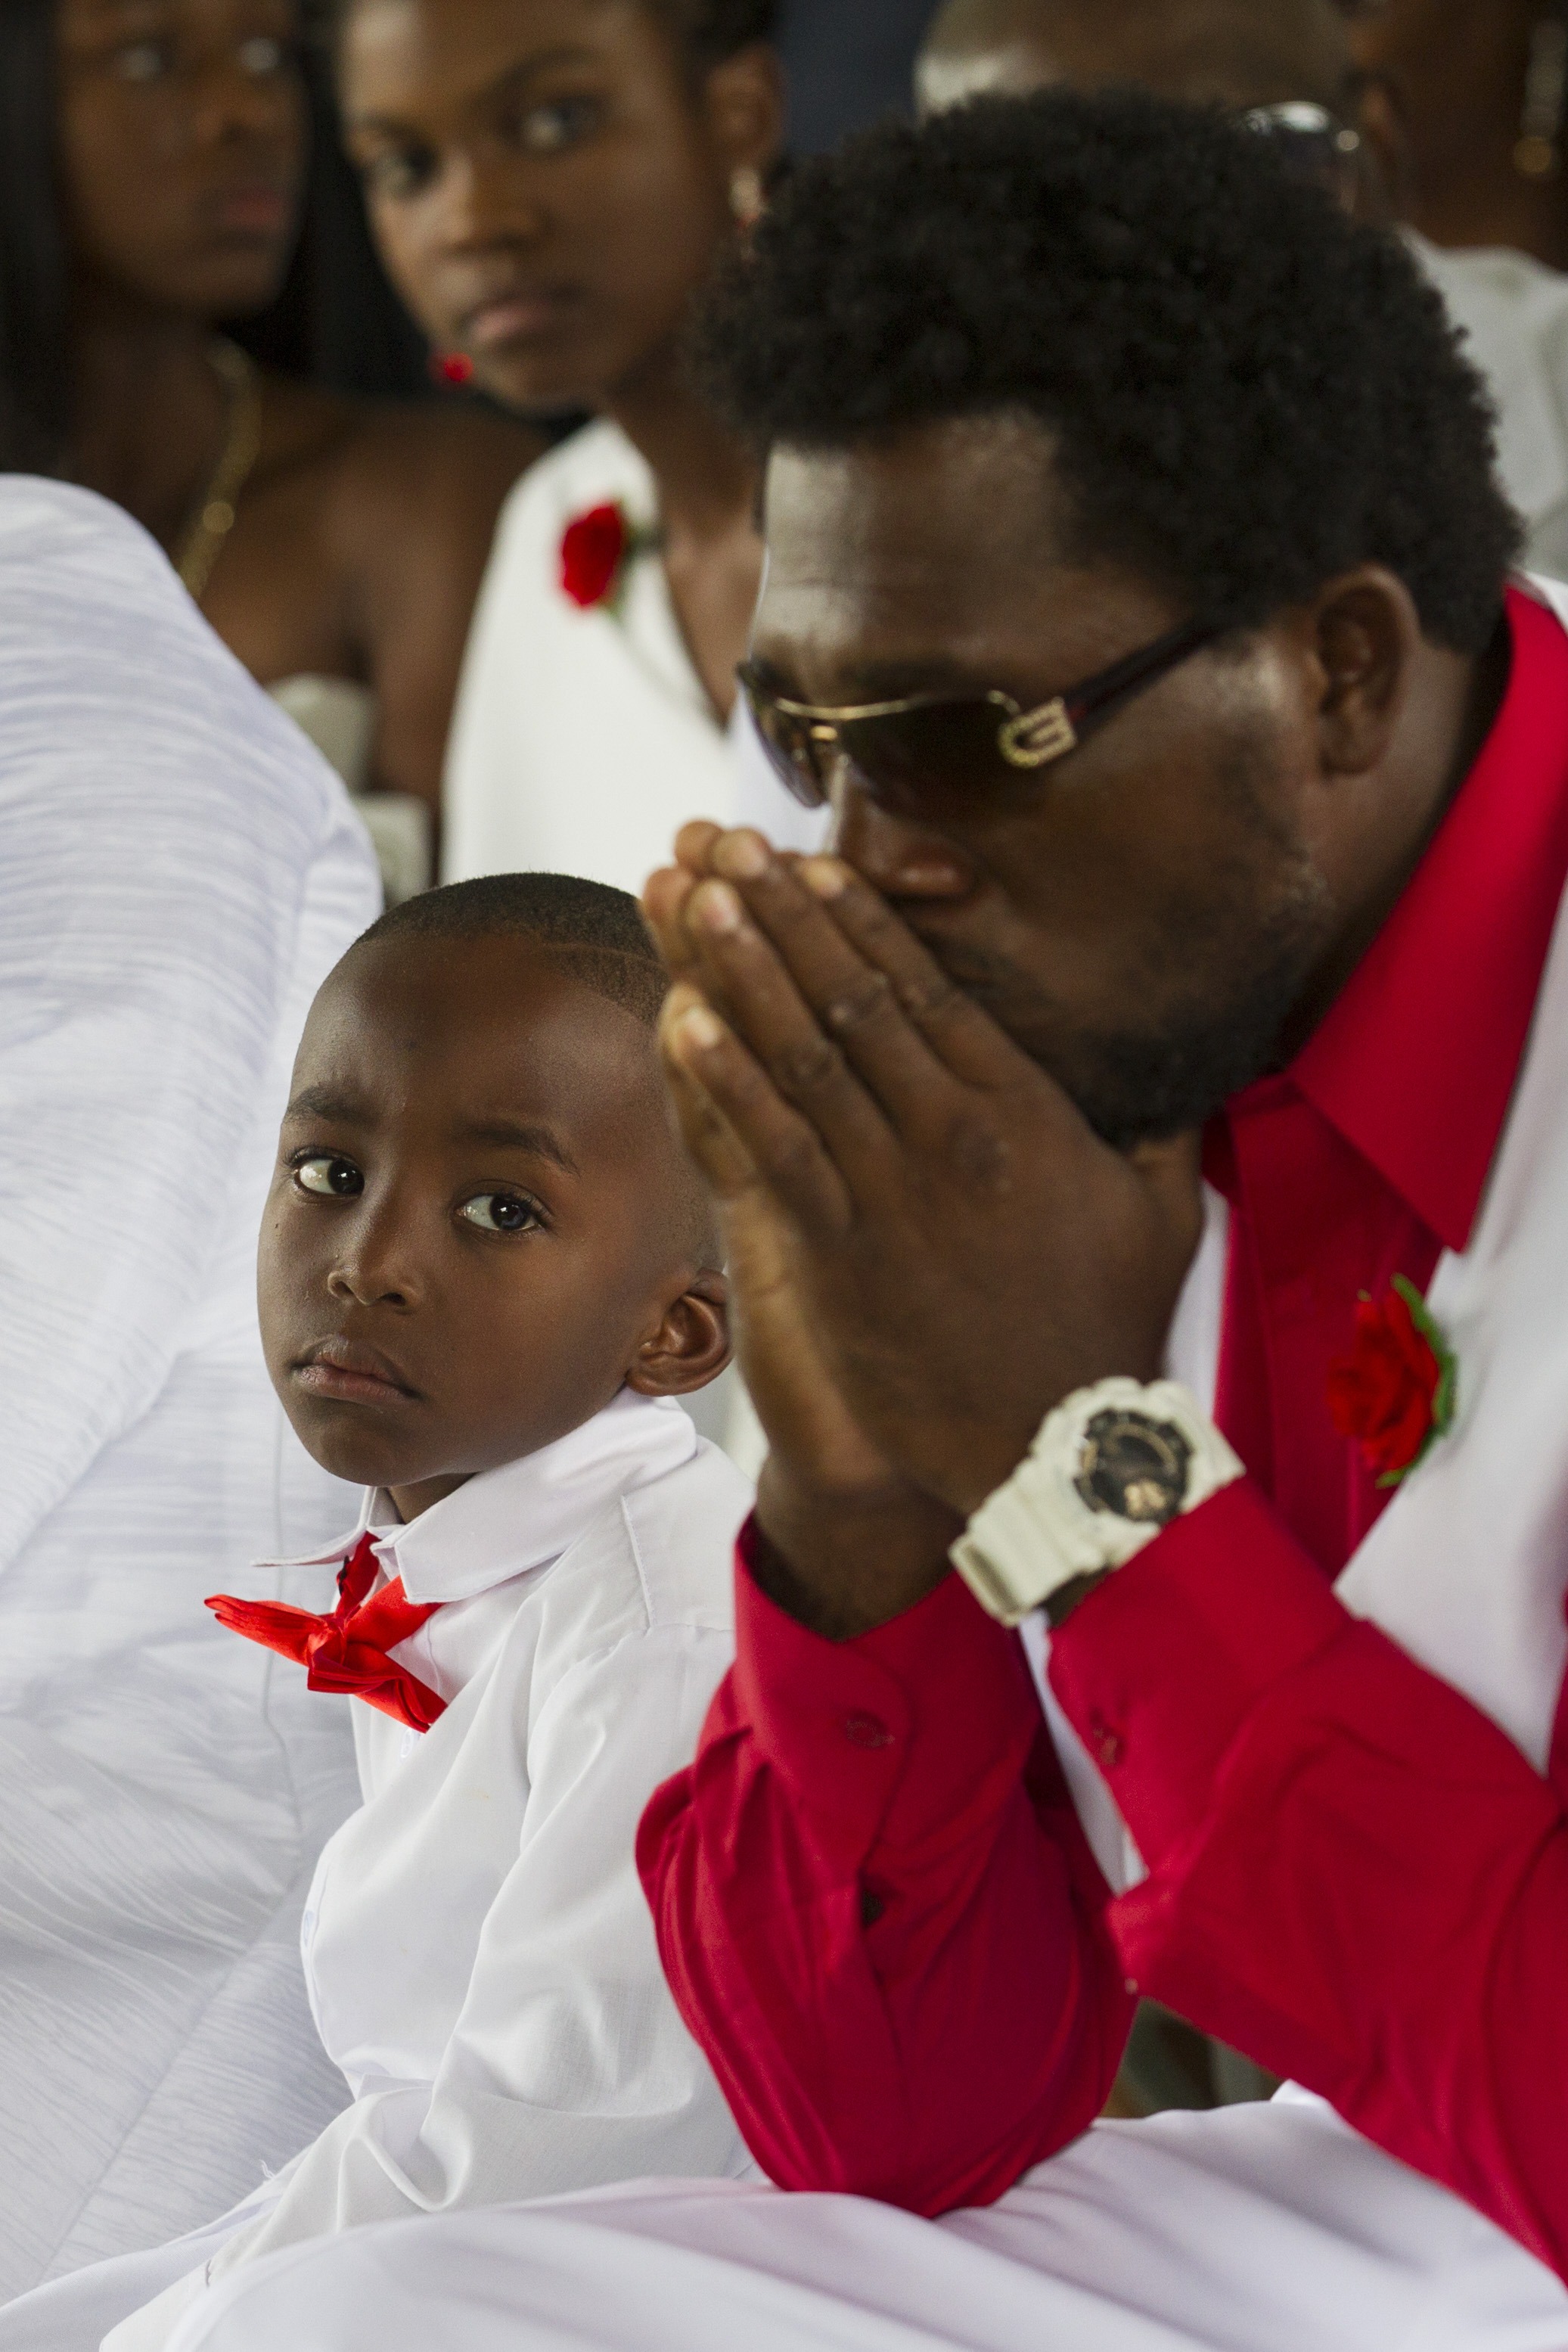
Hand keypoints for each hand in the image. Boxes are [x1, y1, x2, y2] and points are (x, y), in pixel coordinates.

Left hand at [645, 828, 1204, 1527]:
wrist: (1055, 1446)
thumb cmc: (1107, 1330)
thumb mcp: (1160, 1210)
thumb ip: (1157, 1124)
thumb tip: (1181, 1065)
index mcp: (1023, 1112)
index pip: (928, 990)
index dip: (863, 920)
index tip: (817, 862)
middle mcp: (949, 1135)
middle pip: (853, 1001)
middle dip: (787, 916)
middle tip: (735, 846)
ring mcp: (887, 1193)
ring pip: (803, 1058)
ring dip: (744, 973)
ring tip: (699, 901)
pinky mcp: (839, 1253)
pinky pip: (772, 1150)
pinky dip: (727, 1083)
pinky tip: (685, 1024)